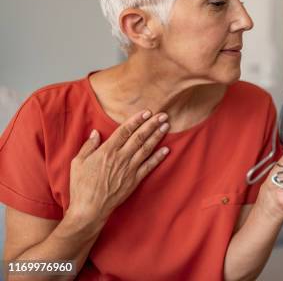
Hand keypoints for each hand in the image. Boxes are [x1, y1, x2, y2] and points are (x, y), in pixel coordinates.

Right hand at [66, 110, 170, 227]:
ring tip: (166, 126)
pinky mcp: (135, 180)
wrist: (89, 209)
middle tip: (163, 115)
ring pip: (146, 148)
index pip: (125, 131)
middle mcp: (121, 158)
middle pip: (139, 137)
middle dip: (152, 124)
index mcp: (107, 151)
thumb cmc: (81, 186)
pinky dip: (158, 157)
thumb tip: (96, 133)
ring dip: (157, 136)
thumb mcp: (77, 163)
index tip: (146, 112)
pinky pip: (149, 166)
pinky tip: (166, 149)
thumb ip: (88, 146)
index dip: (137, 120)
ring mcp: (129, 169)